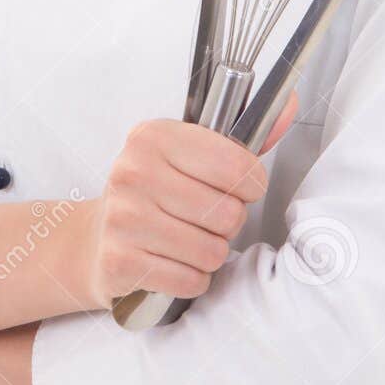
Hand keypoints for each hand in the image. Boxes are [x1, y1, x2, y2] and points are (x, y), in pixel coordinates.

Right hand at [84, 89, 298, 308]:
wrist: (94, 238)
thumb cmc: (152, 192)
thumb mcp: (189, 154)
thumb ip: (242, 137)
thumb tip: (290, 104)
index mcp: (154, 136)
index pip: (234, 165)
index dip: (252, 185)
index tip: (244, 189)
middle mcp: (134, 172)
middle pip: (227, 213)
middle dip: (229, 224)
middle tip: (209, 219)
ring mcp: (123, 218)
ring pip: (211, 252)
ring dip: (210, 254)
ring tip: (189, 240)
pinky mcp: (120, 262)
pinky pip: (189, 280)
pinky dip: (191, 279)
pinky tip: (173, 262)